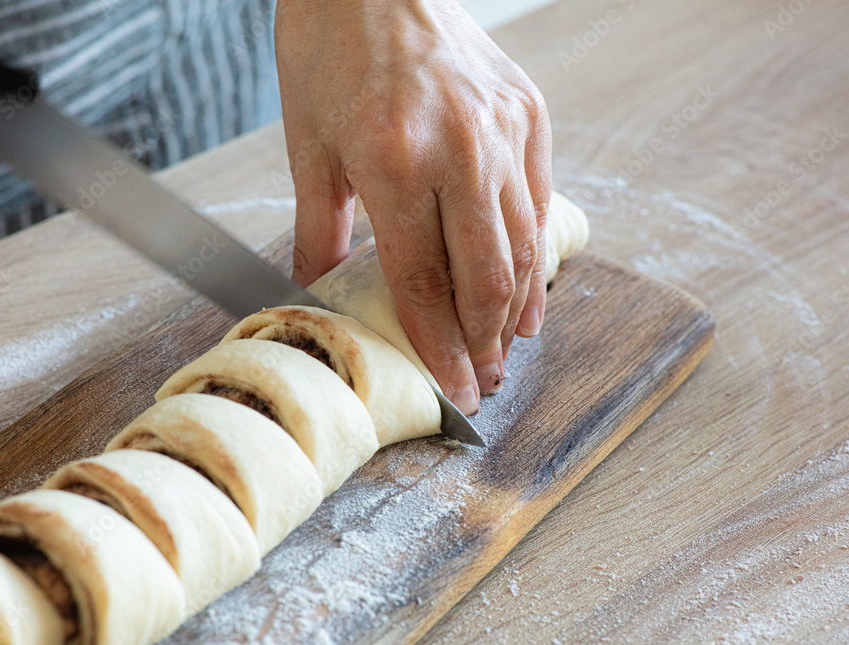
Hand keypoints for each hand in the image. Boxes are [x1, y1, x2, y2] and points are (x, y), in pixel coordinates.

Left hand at [276, 0, 550, 414]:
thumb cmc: (330, 49)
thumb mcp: (308, 143)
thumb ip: (317, 226)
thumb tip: (312, 287)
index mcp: (394, 161)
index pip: (423, 281)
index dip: (440, 347)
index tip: (454, 390)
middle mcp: (459, 150)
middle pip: (484, 275)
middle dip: (484, 341)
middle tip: (485, 383)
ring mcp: (502, 130)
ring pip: (522, 243)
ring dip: (515, 306)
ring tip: (508, 348)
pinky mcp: (528, 112)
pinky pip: (539, 199)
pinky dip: (536, 251)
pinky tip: (530, 285)